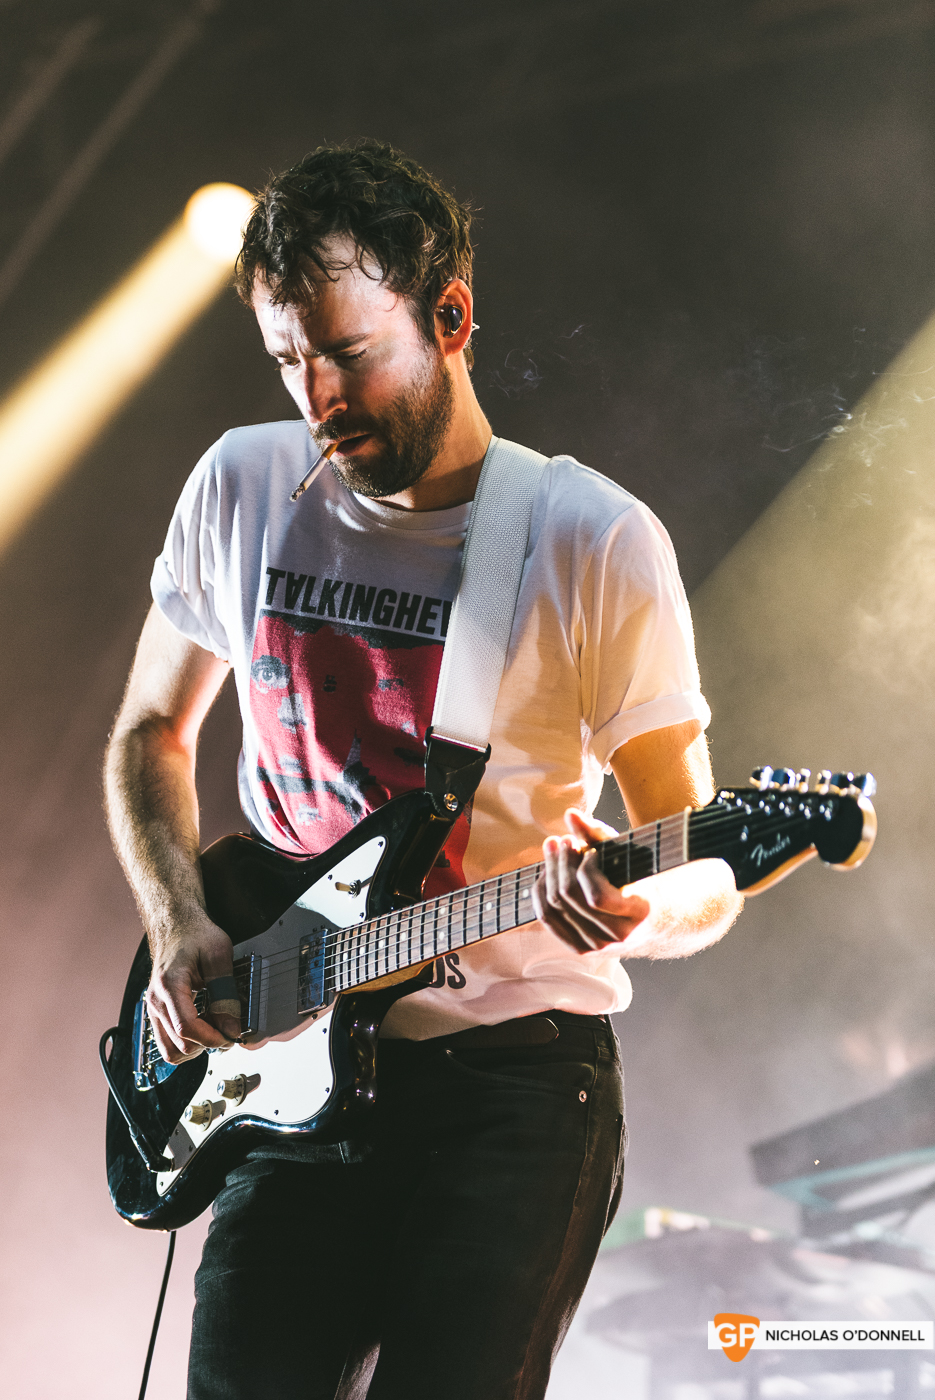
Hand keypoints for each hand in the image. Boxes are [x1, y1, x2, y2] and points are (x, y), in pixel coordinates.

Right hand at [146, 913, 240, 1063]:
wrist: (176, 927)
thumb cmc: (195, 935)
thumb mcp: (219, 956)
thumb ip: (225, 993)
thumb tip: (231, 1027)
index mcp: (170, 986)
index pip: (187, 1029)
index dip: (213, 1038)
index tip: (232, 1036)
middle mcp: (156, 1001)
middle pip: (180, 1044)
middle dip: (209, 1043)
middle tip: (229, 1030)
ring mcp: (153, 1010)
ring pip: (171, 1051)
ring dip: (197, 1047)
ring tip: (215, 1029)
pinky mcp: (156, 1014)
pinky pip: (168, 1043)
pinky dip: (187, 1043)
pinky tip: (203, 1027)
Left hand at [533, 809, 649, 952]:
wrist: (659, 922)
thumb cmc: (643, 881)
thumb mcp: (628, 856)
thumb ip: (600, 834)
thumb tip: (570, 814)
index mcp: (637, 914)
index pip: (596, 896)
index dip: (586, 867)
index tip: (591, 851)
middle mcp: (616, 936)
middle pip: (568, 896)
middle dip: (561, 861)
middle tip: (563, 840)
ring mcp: (597, 946)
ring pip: (554, 907)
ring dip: (549, 872)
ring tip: (555, 850)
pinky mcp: (581, 948)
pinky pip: (548, 920)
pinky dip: (541, 893)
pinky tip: (546, 873)